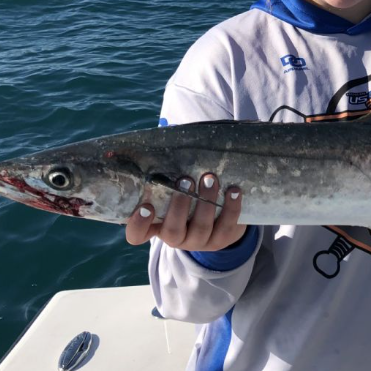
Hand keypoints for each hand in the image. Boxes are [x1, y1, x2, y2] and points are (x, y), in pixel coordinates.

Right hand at [125, 173, 246, 250]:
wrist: (218, 216)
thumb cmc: (188, 191)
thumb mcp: (174, 183)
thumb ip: (166, 165)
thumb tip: (166, 129)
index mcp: (156, 225)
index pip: (137, 234)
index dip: (138, 224)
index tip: (146, 205)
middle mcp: (176, 237)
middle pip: (172, 231)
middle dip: (179, 206)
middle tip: (185, 180)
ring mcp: (199, 241)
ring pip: (201, 228)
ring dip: (206, 202)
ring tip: (210, 178)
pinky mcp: (222, 239)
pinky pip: (227, 226)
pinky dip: (231, 207)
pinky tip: (233, 190)